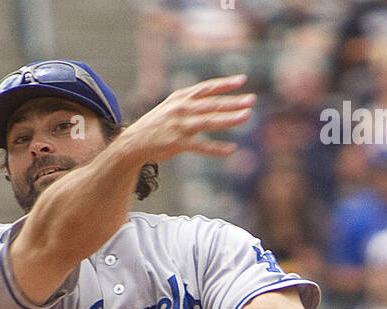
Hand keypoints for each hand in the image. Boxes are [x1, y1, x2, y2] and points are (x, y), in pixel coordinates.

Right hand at [122, 74, 254, 166]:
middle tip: (252, 100)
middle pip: (212, 104)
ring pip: (210, 121)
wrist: (134, 142)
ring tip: (246, 117)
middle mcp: (182, 108)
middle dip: (233, 101)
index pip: (207, 88)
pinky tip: (231, 149)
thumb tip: (212, 100)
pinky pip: (201, 146)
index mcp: (181, 97)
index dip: (224, 84)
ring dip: (229, 119)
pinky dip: (216, 149)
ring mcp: (180, 126)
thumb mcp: (171, 106)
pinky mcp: (177, 143)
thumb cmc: (156, 125)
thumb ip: (190, 102)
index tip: (242, 80)